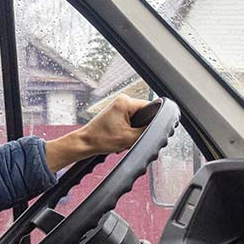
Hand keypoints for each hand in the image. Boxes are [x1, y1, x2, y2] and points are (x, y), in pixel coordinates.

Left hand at [44, 95, 159, 172]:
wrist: (85, 143)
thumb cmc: (100, 139)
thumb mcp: (129, 138)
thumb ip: (146, 131)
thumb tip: (158, 127)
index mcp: (125, 102)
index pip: (151, 108)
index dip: (153, 121)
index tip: (147, 131)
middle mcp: (122, 100)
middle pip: (144, 114)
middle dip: (141, 128)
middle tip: (132, 138)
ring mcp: (119, 106)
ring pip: (138, 119)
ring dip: (134, 131)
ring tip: (125, 139)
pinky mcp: (116, 113)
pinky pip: (131, 121)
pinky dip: (129, 131)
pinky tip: (122, 138)